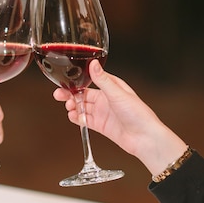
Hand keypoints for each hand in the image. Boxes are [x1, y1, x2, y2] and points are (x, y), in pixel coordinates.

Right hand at [53, 60, 186, 175]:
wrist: (144, 138)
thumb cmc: (138, 114)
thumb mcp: (117, 94)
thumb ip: (103, 80)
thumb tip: (93, 64)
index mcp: (112, 87)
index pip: (90, 80)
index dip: (77, 80)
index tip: (66, 81)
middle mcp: (106, 99)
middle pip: (83, 94)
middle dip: (70, 94)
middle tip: (58, 95)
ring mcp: (103, 112)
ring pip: (82, 107)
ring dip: (73, 106)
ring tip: (68, 106)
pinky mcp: (101, 125)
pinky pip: (85, 120)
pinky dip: (77, 118)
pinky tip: (72, 116)